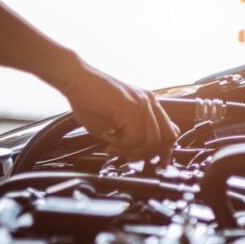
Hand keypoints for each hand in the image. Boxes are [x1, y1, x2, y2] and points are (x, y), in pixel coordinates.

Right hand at [60, 62, 178, 161]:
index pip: (170, 132)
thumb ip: (129, 135)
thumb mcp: (113, 123)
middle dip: (146, 155)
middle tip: (126, 156)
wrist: (74, 80)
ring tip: (114, 148)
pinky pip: (136, 137)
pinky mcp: (131, 106)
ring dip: (131, 151)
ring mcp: (142, 103)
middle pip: (167, 139)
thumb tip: (138, 153)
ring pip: (152, 141)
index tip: (154, 163)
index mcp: (148, 105)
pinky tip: (108, 139)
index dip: (164, 152)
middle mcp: (150, 102)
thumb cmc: (88, 101)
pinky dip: (122, 145)